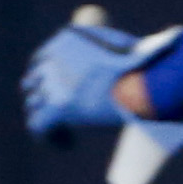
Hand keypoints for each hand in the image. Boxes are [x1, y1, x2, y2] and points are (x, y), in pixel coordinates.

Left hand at [23, 14, 143, 140]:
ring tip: (65, 132)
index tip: (58, 92)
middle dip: (43, 99)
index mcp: (66, 39)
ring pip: (34, 106)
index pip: (41, 60)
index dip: (46, 78)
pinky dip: (50, 137)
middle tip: (60, 115)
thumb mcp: (130, 47)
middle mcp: (54, 58)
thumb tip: (140, 48)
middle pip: (33, 83)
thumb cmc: (149, 66)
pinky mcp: (58, 107)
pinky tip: (68, 144)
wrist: (148, 82)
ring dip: (47, 120)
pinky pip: (39, 126)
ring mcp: (54, 83)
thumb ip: (120, 48)